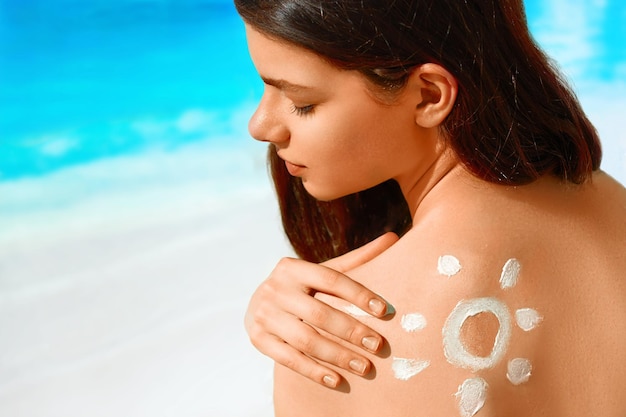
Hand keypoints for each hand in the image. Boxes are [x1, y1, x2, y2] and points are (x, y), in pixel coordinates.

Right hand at [244, 232, 397, 387]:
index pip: (331, 279)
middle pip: (320, 313)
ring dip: (338, 355)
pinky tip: (337, 380)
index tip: (384, 310)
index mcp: (292, 267)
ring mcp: (264, 315)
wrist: (258, 304)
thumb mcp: (322, 271)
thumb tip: (393, 237)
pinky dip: (314, 371)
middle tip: (378, 345)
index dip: (359, 294)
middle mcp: (275, 289)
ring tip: (364, 367)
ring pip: (306, 339)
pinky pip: (290, 359)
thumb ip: (357, 259)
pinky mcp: (258, 339)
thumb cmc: (302, 287)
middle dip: (352, 330)